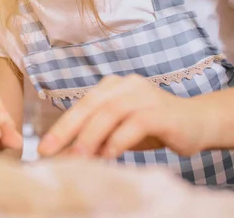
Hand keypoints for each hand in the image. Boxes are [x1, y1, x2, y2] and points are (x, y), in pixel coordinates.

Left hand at [37, 74, 212, 158]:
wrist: (198, 122)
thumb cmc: (152, 127)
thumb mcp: (118, 132)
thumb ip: (95, 138)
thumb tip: (64, 155)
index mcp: (111, 86)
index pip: (81, 105)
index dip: (61, 126)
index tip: (43, 147)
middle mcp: (126, 85)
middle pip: (91, 106)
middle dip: (67, 130)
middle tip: (50, 151)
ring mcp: (145, 95)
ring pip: (110, 112)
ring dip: (91, 136)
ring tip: (78, 157)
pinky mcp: (162, 110)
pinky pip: (136, 122)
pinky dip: (119, 139)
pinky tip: (108, 155)